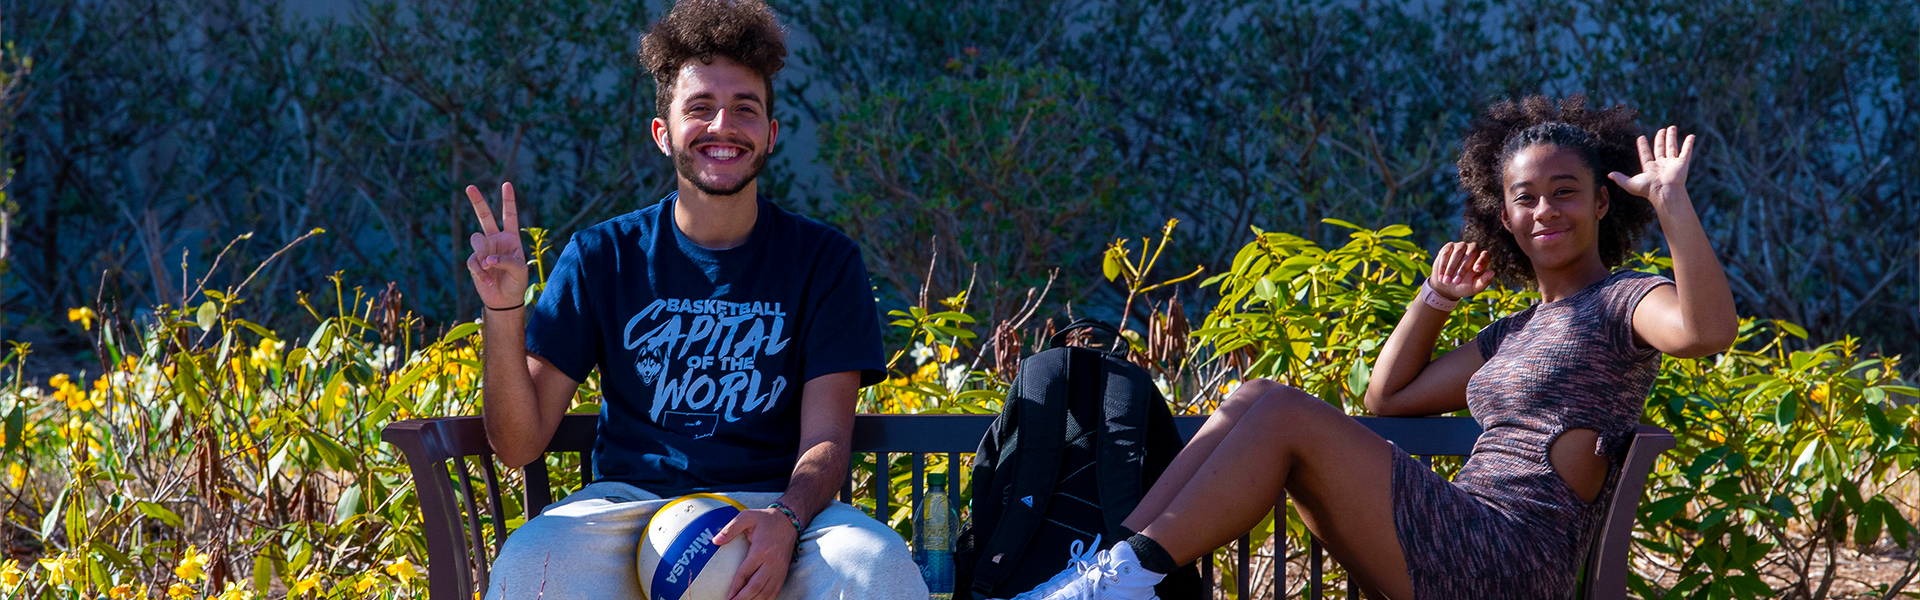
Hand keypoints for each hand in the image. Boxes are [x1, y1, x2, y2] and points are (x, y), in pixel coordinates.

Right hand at [464, 183, 528, 309]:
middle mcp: (496, 239)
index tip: (506, 184)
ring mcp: (484, 249)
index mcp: (511, 237)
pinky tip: (488, 280)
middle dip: (477, 201)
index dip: (508, 200)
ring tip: (489, 269)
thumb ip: (506, 261)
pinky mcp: (474, 261)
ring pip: (476, 240)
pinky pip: (473, 261)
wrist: (505, 299)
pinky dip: (480, 271)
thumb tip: (487, 258)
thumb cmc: (517, 282)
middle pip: (485, 216)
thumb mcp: (519, 271)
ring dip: (482, 254)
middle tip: (470, 187)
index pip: (509, 215)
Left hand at [713, 508, 798, 599]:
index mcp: (761, 550)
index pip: (746, 573)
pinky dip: (766, 599)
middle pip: (756, 586)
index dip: (736, 587)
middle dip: (744, 598)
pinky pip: (775, 591)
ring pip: (767, 592)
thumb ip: (730, 528)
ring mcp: (779, 569)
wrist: (789, 521)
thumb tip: (715, 541)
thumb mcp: (747, 517)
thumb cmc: (765, 519)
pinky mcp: (783, 572)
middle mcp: (772, 562)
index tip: (728, 596)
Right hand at [1428, 241, 1493, 300]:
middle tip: (1456, 282)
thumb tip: (1492, 272)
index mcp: (1482, 258)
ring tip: (1446, 282)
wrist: (1447, 286)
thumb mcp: (1475, 287)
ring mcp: (1460, 246)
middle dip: (1462, 269)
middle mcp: (1473, 249)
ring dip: (1451, 268)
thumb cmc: (1465, 286)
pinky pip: (1445, 254)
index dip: (1481, 261)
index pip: (1485, 255)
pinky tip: (1441, 277)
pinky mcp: (1448, 247)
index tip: (1476, 270)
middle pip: (1470, 254)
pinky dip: (1443, 266)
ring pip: (1457, 253)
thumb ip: (1484, 281)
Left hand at [1607, 125, 1695, 205]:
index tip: (1641, 138)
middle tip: (1661, 130)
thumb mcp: (1630, 183)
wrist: (1664, 192)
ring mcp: (1672, 164)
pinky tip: (1691, 136)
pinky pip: (1687, 151)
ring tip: (1671, 127)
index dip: (1643, 146)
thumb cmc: (1647, 189)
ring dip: (1672, 138)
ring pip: (1672, 147)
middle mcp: (1661, 165)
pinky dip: (1689, 144)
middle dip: (1660, 139)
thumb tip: (1608, 175)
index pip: (1645, 154)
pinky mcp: (1683, 163)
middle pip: (1660, 149)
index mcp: (1650, 168)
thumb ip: (1620, 178)